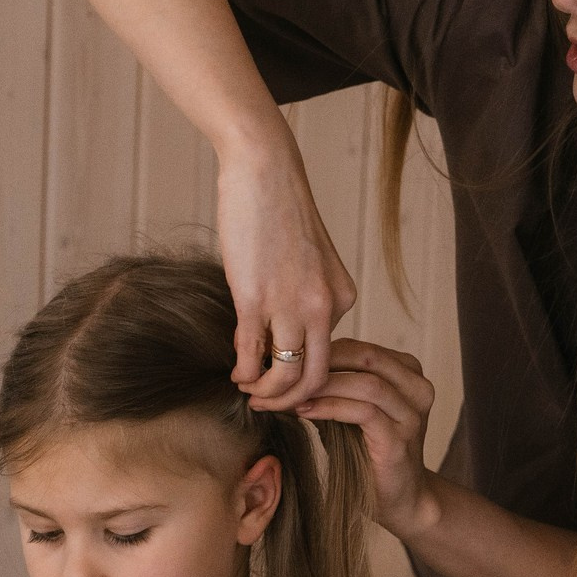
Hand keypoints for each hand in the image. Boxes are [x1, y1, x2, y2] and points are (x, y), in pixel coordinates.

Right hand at [216, 135, 356, 411]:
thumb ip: (305, 296)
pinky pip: (253, 355)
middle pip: (316, 379)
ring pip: (287, 375)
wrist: (264, 171)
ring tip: (248, 391)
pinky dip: (244, 373)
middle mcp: (324, 306)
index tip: (287, 384)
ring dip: (266, 394)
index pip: (329, 355)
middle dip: (291, 402)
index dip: (307, 378)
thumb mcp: (308, 260)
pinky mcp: (255, 299)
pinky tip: (235, 374)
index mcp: (341, 297)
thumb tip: (284, 330)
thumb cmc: (279, 209)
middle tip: (268, 405)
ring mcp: (290, 304)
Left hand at [296, 338, 437, 535]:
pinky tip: (303, 412)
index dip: (318, 351)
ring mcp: (412, 414)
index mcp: (407, 372)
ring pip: (365, 382)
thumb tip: (279, 370)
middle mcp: (417, 388)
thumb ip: (329, 387)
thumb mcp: (348, 412)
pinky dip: (330, 407)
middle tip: (279, 374)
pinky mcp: (400, 440)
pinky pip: (364, 412)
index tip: (281, 363)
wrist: (399, 500)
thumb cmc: (368, 453)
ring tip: (286, 395)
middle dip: (317, 363)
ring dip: (320, 386)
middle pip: (364, 356)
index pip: (358, 347)